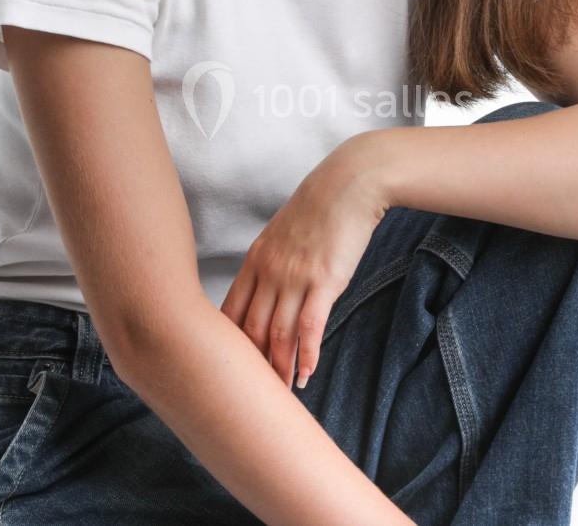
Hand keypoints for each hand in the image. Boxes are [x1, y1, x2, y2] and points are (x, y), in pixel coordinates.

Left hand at [220, 131, 391, 389]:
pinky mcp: (324, 280)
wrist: (349, 183)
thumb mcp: (283, 234)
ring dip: (278, 368)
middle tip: (252, 394)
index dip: (227, 345)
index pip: (230, 312)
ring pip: (277, 334)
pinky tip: (307, 374)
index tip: (228, 368)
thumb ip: (271, 263)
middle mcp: (268, 271)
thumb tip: (270, 291)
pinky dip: (306, 355)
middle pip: (250, 330)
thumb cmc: (320, 208)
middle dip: (250, 366)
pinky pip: (310, 326)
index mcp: (255, 260)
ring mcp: (295, 276)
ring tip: (281, 394)